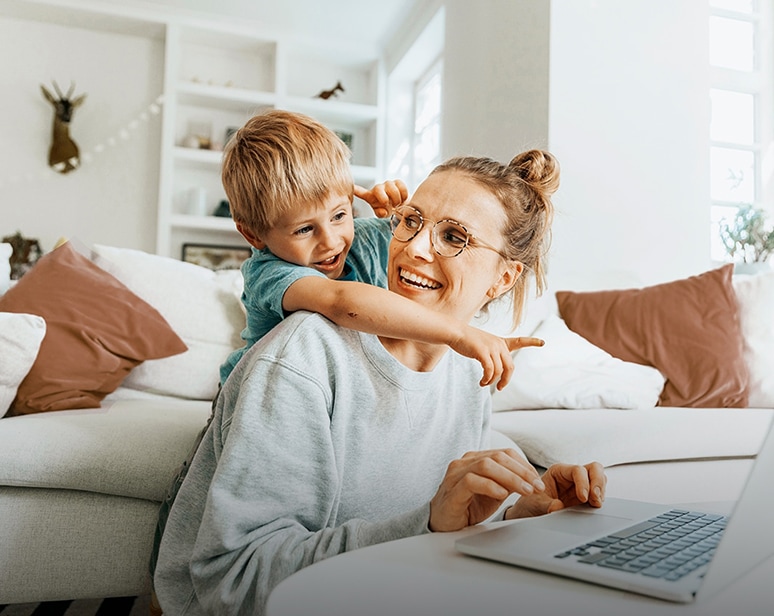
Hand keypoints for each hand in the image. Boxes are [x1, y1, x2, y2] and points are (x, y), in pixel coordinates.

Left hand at [354, 179, 407, 217]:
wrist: (402, 207)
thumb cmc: (389, 210)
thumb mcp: (383, 214)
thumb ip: (380, 214)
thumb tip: (383, 211)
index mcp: (371, 196)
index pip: (361, 192)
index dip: (356, 190)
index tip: (352, 188)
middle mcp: (378, 188)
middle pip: (377, 188)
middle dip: (384, 198)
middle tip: (390, 206)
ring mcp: (388, 184)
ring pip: (391, 187)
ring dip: (396, 198)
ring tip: (397, 204)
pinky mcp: (398, 182)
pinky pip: (401, 186)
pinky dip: (403, 195)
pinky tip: (403, 200)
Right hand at [429, 448, 545, 531]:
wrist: (444, 522)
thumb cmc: (468, 505)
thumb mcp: (494, 492)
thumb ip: (508, 482)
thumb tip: (531, 479)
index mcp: (475, 459)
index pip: (504, 453)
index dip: (524, 465)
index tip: (537, 480)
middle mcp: (465, 462)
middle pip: (497, 457)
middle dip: (521, 471)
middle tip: (536, 486)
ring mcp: (456, 474)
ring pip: (486, 465)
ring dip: (510, 478)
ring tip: (525, 490)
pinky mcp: (452, 490)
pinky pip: (471, 481)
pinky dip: (490, 486)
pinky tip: (502, 494)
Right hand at [451, 325, 543, 389]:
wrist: (455, 332)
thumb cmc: (467, 341)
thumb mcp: (483, 346)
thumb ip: (492, 357)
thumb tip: (494, 375)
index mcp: (500, 342)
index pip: (519, 341)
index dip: (532, 342)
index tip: (543, 342)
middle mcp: (499, 344)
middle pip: (510, 367)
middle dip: (506, 380)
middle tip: (500, 388)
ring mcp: (491, 347)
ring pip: (499, 371)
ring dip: (492, 381)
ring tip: (483, 383)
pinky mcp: (483, 352)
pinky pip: (489, 370)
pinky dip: (487, 379)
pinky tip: (482, 382)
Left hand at [506, 462, 606, 519]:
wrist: (530, 514)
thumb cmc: (531, 504)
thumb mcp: (535, 504)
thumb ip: (546, 505)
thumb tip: (558, 507)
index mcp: (558, 472)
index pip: (578, 470)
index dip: (583, 482)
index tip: (583, 498)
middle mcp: (571, 476)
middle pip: (594, 469)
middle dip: (598, 482)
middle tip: (595, 499)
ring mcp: (580, 486)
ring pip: (600, 479)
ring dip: (601, 491)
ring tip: (595, 504)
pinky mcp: (586, 497)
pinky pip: (599, 494)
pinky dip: (600, 499)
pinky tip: (594, 507)